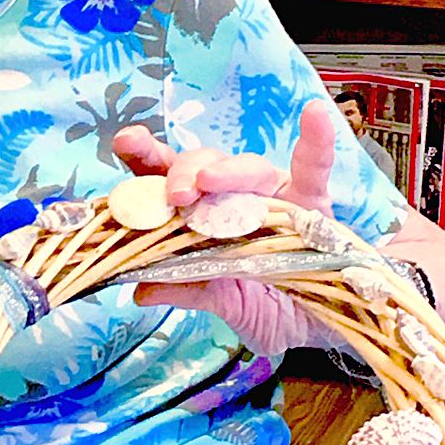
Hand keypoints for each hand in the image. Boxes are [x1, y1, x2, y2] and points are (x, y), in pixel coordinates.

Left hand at [110, 101, 342, 355]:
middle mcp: (231, 197)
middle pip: (201, 166)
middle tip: (176, 195)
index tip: (126, 142)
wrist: (318, 330)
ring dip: (227, 170)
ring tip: (211, 180)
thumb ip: (184, 290)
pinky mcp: (314, 201)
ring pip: (246, 168)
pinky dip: (316, 142)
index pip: (165, 179)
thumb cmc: (263, 307)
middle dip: (183, 172)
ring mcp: (273, 195)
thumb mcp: (221, 302)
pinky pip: (314, 168)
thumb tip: (141, 290)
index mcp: (199, 216)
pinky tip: (315, 115)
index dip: (144, 156)